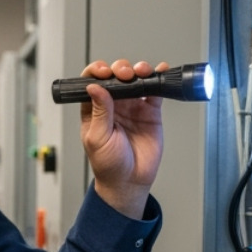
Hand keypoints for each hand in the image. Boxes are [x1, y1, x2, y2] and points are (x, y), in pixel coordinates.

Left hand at [79, 59, 165, 218]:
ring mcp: (132, 106)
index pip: (92, 82)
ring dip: (138, 69)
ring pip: (135, 79)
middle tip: (124, 74)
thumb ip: (98, 112)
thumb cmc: (108, 165)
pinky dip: (157, 79)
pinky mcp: (150, 111)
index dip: (97, 71)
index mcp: (94, 109)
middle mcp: (113, 104)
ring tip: (141, 71)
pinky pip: (154, 90)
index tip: (103, 72)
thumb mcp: (97, 138)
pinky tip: (159, 71)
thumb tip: (93, 87)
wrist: (130, 181)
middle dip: (119, 69)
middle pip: (115, 76)